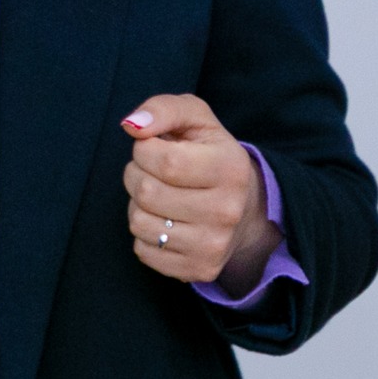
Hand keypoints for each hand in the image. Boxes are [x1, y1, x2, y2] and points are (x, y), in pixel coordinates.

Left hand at [120, 94, 281, 291]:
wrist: (245, 207)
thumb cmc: (210, 153)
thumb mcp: (195, 118)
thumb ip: (163, 109)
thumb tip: (132, 125)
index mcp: (230, 168)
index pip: (165, 162)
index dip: (144, 150)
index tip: (152, 147)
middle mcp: (227, 210)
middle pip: (148, 193)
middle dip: (136, 175)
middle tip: (152, 171)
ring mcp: (214, 245)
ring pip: (140, 222)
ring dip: (138, 204)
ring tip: (158, 194)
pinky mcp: (199, 269)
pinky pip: (143, 250)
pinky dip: (144, 232)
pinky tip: (164, 220)